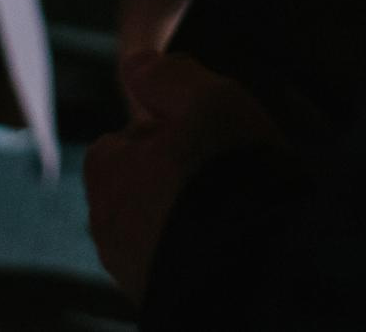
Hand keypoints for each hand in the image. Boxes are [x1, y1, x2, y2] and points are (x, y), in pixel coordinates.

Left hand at [85, 54, 282, 303]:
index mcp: (107, 175)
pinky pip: (179, 265)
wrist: (257, 276)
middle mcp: (109, 229)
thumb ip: (169, 76)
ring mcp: (134, 274)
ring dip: (188, 218)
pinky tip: (237, 242)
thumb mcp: (207, 100)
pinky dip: (200, 252)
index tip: (200, 133)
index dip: (162, 130)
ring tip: (237, 209)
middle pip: (138, 186)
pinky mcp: (164, 301)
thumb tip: (135, 63)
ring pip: (158, 229)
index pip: (120, 140)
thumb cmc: (227, 179)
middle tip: (222, 172)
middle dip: (172, 178)